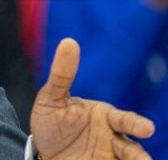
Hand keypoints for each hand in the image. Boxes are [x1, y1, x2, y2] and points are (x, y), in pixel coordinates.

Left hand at [31, 38, 154, 158]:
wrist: (43, 151)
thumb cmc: (52, 122)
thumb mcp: (51, 99)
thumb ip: (62, 74)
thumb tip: (69, 41)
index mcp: (105, 117)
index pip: (124, 120)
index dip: (135, 124)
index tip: (147, 128)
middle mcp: (113, 139)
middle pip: (132, 149)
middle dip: (139, 156)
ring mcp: (110, 156)